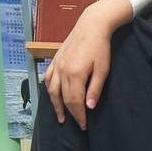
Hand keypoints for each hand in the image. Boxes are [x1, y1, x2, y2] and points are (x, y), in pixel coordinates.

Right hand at [45, 0, 131, 128]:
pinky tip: (52, 95)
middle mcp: (62, 71)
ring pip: (51, 90)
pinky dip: (49, 89)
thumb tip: (89, 107)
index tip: (83, 125)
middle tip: (75, 124)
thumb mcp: (103, 69)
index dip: (78, 115)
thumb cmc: (101, 47)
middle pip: (63, 98)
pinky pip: (48, 78)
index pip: (74, 101)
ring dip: (55, 105)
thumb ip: (95, 89)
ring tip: (61, 116)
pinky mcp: (55, 60)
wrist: (92, 25)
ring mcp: (56, 65)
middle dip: (69, 113)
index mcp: (75, 74)